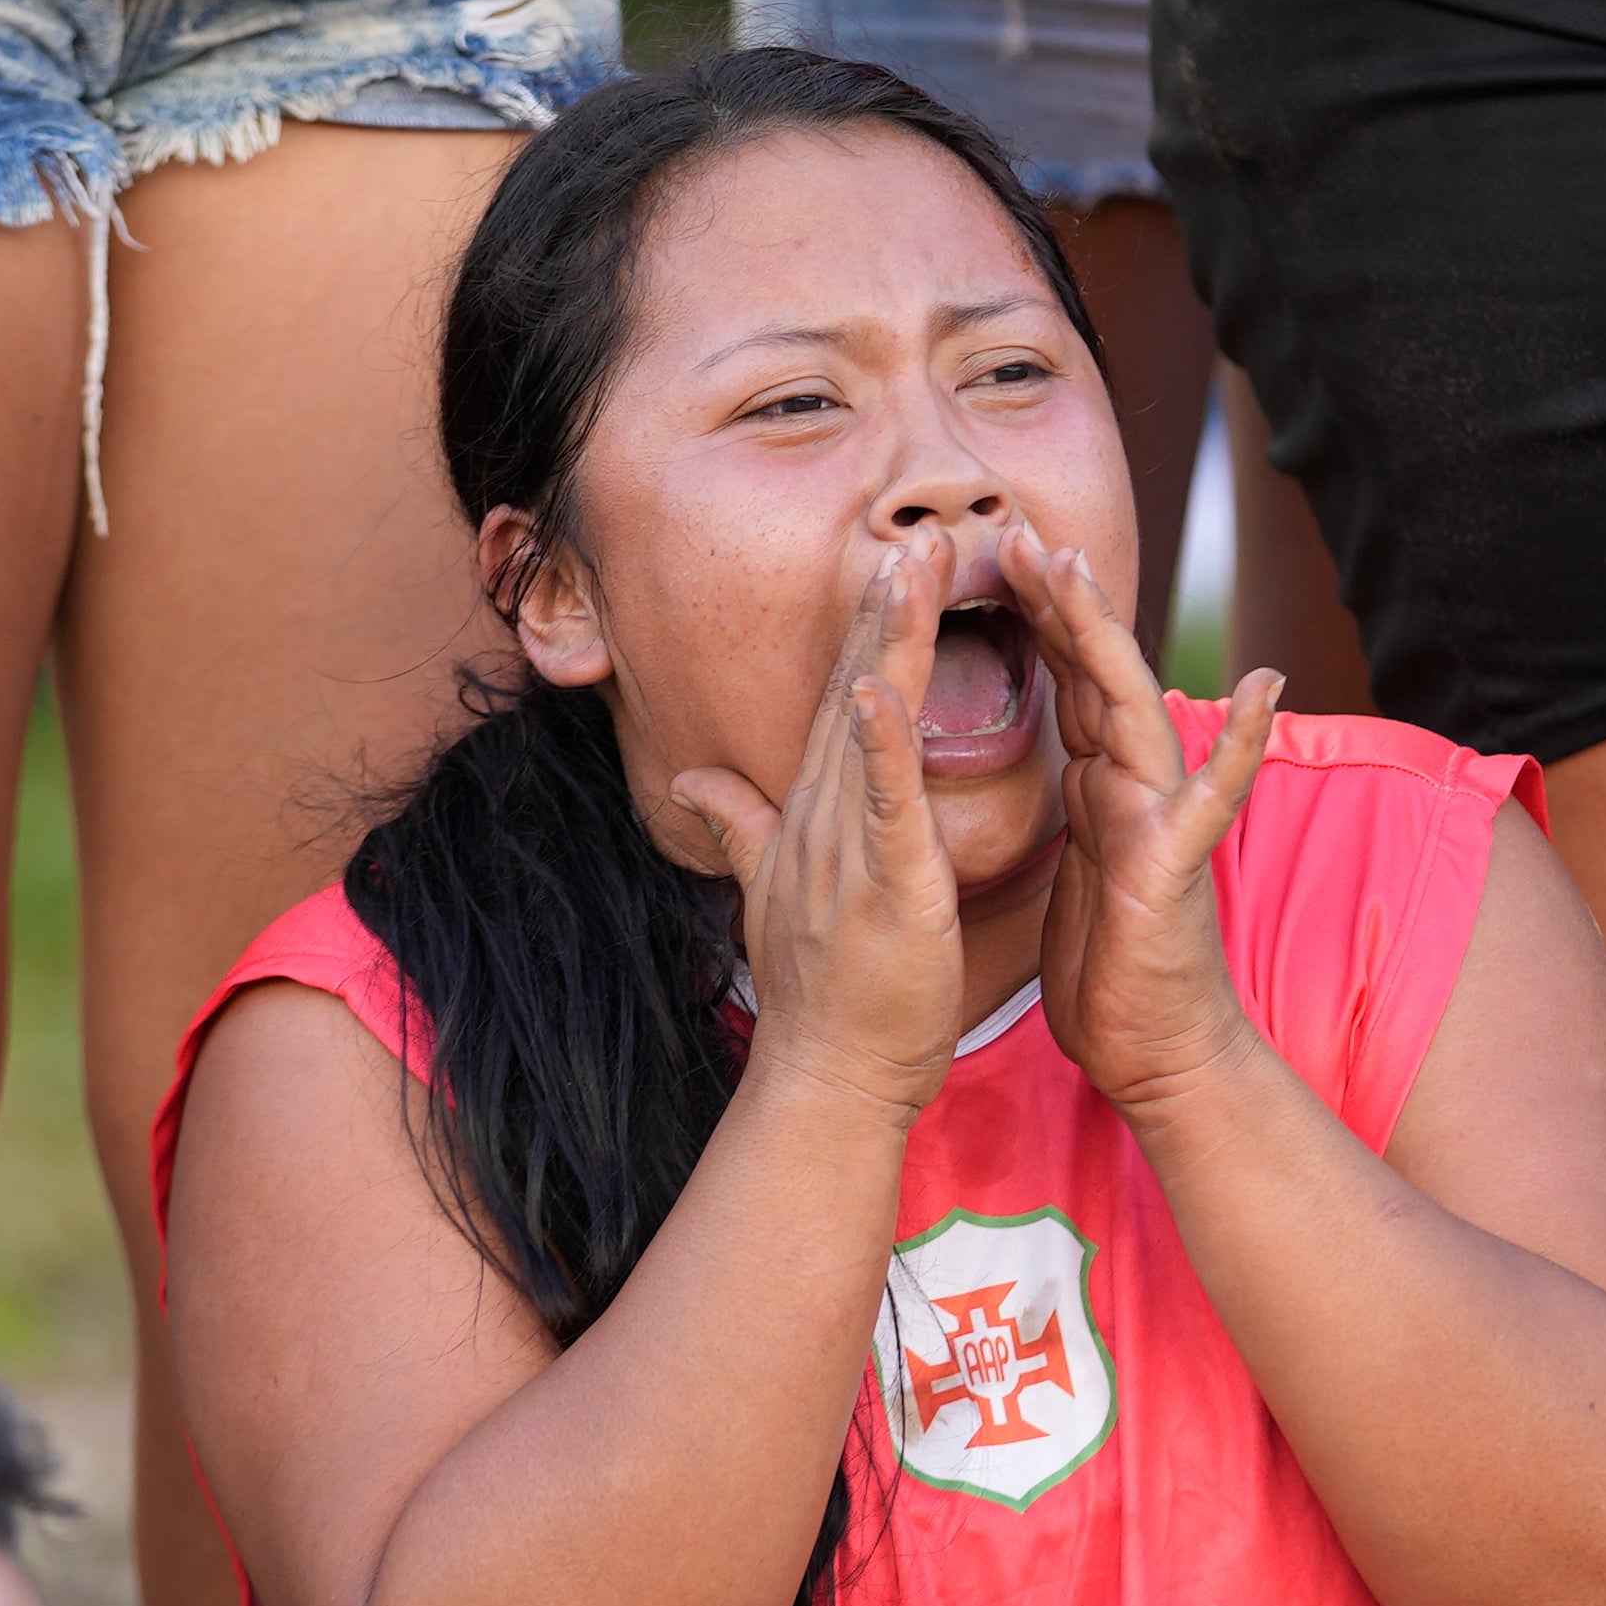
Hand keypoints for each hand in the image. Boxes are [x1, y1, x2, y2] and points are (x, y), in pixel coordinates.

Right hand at [667, 534, 969, 1131]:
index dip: (868, 627)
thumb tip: (689, 779)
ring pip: (869, 723)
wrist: (824, 1077)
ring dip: (889, 640)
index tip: (894, 557)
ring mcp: (845, 845)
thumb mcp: (775, 891)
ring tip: (912, 564)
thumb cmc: (823, 996)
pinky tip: (886, 684)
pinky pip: (881, 800)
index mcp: (814, 814)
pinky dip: (885, 741)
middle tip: (916, 527)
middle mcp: (821, 815)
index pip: (844, 702)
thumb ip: (737, 824)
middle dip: (884, 606)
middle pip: (855, 690)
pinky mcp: (881, 882)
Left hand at [1028, 541, 1282, 1112]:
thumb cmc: (1111, 968)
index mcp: (1095, 786)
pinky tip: (1264, 686)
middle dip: (1057, 602)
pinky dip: (1241, 742)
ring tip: (1080, 569)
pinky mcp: (1178, 864)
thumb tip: (1063, 762)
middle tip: (1016, 529)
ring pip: (1135, 708)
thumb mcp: (1069, 870)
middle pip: (1092, 675)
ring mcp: (1161, 817)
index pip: (1059, 684)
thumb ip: (1071, 807)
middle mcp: (1133, 786)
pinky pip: (1213, 796)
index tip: (984, 559)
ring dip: (1107, 638)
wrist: (1156, 1051)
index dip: (1027, 621)